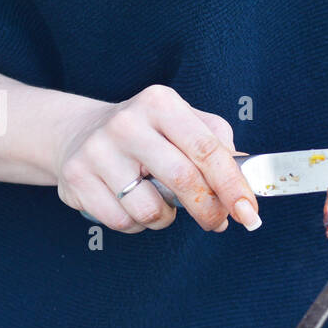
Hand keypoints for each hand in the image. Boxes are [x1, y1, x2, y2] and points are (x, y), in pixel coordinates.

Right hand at [53, 85, 259, 233]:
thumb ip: (217, 144)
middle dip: (209, 211)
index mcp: (160, 104)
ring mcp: (98, 151)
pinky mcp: (77, 178)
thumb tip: (245, 181)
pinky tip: (131, 204)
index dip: (233, 186)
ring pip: (151, 210)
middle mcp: (127, 123)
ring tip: (159, 202)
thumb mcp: (183, 123)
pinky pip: (123, 221)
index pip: (208, 150)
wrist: (79, 133)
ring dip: (165, 218)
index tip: (250, 212)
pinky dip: (137, 223)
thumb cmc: (146, 133)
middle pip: (184, 180)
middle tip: (217, 222)